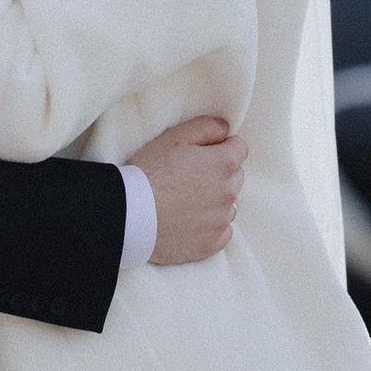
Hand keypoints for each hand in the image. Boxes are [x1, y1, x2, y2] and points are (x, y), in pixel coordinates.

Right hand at [129, 116, 246, 265]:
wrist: (130, 215)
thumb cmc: (149, 173)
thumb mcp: (173, 137)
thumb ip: (206, 127)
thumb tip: (226, 130)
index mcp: (223, 164)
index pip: (239, 148)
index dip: (220, 147)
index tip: (201, 154)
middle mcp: (229, 193)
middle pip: (235, 177)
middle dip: (218, 174)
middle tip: (187, 176)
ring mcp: (222, 220)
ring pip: (228, 204)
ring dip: (214, 201)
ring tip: (183, 201)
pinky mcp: (213, 243)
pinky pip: (222, 231)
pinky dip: (210, 226)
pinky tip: (187, 221)